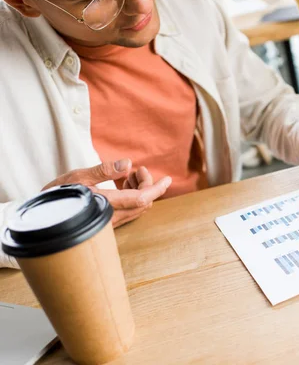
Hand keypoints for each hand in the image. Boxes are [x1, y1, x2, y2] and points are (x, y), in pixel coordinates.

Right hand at [43, 159, 171, 226]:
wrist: (42, 219)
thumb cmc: (57, 195)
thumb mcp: (77, 177)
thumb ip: (104, 170)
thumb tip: (128, 163)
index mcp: (106, 205)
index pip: (141, 199)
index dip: (157, 189)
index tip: (167, 179)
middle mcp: (112, 218)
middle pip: (143, 203)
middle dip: (147, 184)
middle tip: (138, 170)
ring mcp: (111, 224)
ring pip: (137, 208)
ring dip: (140, 190)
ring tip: (129, 175)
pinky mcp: (108, 224)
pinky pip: (129, 211)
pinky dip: (132, 196)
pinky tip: (122, 184)